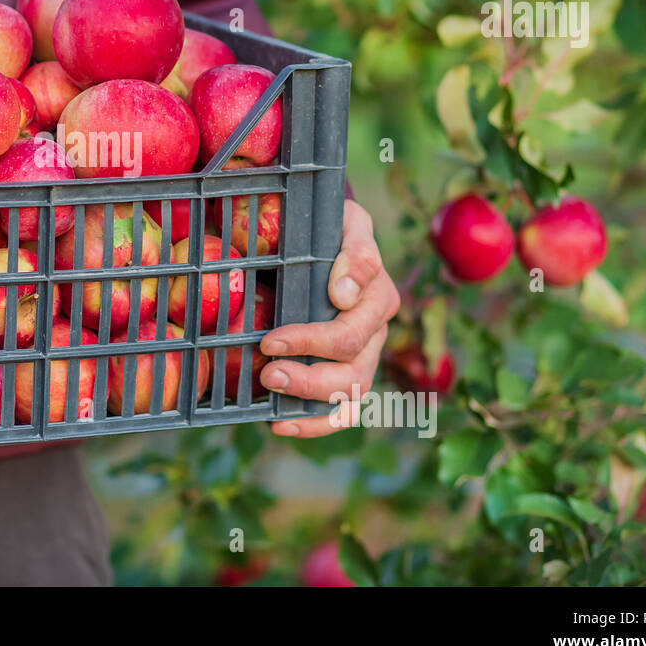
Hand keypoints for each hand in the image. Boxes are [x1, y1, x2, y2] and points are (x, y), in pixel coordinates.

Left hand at [258, 200, 399, 438]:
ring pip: (350, 395)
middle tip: (266, 372)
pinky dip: (315, 423)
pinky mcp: (349, 373)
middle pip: (352, 370)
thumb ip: (355, 250)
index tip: (271, 341)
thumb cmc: (331, 228)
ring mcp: (365, 356)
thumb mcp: (347, 221)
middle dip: (308, 377)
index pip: (351, 330)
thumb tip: (343, 294)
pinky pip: (343, 410)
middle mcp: (377, 331)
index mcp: (378, 296)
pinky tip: (280, 423)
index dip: (311, 341)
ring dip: (309, 401)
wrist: (325, 238)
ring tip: (271, 396)